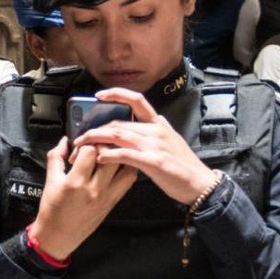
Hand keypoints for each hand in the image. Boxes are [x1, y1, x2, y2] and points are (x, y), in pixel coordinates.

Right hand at [29, 136, 136, 261]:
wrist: (58, 236)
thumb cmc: (52, 210)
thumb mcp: (50, 181)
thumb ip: (56, 157)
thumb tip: (64, 141)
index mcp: (75, 182)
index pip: (90, 151)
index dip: (85, 144)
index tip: (79, 149)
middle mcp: (94, 189)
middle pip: (110, 156)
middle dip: (102, 147)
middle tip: (94, 150)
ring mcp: (106, 197)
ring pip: (125, 168)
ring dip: (118, 158)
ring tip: (107, 157)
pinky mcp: (112, 203)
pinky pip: (128, 182)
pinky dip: (125, 170)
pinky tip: (115, 169)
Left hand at [73, 88, 217, 204]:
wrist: (200, 184)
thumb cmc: (183, 166)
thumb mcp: (170, 141)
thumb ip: (155, 131)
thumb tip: (145, 123)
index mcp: (158, 124)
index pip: (136, 100)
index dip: (116, 94)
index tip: (99, 95)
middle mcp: (155, 130)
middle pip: (118, 122)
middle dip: (94, 129)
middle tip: (79, 138)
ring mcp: (155, 145)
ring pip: (117, 135)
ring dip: (96, 139)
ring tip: (81, 146)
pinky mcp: (154, 161)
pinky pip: (125, 154)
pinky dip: (109, 154)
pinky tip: (99, 157)